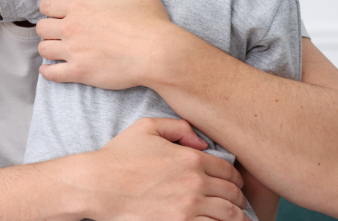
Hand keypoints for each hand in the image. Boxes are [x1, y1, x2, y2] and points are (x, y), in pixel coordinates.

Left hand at [36, 0, 191, 89]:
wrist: (159, 53)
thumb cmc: (149, 17)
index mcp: (80, 5)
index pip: (46, 5)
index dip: (51, 9)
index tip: (60, 14)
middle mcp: (71, 28)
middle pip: (41, 28)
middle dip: (48, 29)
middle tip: (59, 32)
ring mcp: (74, 52)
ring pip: (44, 50)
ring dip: (49, 49)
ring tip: (58, 49)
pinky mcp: (80, 73)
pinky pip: (51, 74)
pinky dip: (48, 72)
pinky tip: (52, 69)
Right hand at [77, 117, 247, 220]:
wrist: (98, 185)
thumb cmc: (119, 156)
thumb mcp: (146, 127)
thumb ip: (178, 127)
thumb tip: (201, 142)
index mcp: (190, 158)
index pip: (228, 171)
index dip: (236, 179)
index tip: (235, 185)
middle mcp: (194, 183)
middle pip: (232, 194)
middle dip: (239, 199)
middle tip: (239, 204)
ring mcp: (187, 207)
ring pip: (228, 215)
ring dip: (237, 217)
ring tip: (239, 220)